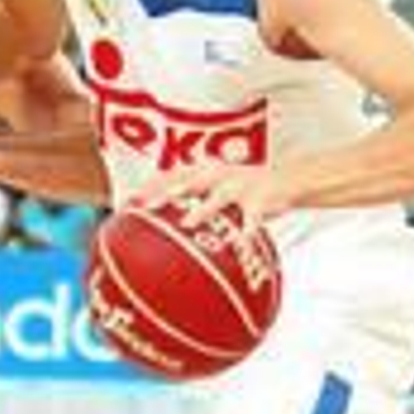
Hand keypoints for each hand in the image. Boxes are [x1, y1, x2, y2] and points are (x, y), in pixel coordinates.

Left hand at [131, 163, 291, 230]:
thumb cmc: (243, 192)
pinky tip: (242, 240)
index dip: (147, 187)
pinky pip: (254, 216)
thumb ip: (193, 206)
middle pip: (187, 180)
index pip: (169, 176)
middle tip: (146, 207)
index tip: (124, 203)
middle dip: (166, 192)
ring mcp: (240, 185)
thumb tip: (161, 234)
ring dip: (202, 208)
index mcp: (204, 173)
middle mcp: (218, 175)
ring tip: (187, 223)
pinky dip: (248, 228)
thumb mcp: (216, 194)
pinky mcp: (262, 198)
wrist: (289, 180)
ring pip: (218, 196)